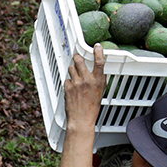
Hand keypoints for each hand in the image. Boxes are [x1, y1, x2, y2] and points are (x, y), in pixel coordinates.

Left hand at [59, 45, 105, 166]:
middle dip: (77, 57)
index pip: (99, 62)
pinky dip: (69, 82)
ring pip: (71, 68)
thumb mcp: (100, 92)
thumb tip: (96, 72)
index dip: (98, 52)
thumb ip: (98, 81)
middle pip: (79, 60)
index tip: (97, 46)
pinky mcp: (68, 87)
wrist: (81, 119)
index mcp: (98, 81)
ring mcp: (76, 83)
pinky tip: (72, 89)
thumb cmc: (92, 108)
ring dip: (72, 70)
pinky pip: (67, 79)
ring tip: (75, 77)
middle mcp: (87, 80)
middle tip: (77, 57)